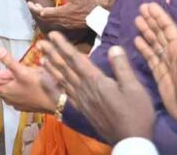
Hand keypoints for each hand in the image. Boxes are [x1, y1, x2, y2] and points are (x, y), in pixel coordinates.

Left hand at [0, 46, 59, 111]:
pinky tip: (19, 75)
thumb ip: (9, 61)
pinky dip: (12, 81)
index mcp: (4, 90)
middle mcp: (7, 97)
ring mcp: (16, 101)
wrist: (57, 103)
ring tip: (8, 64)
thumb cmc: (39, 87)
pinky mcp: (25, 102)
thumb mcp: (23, 71)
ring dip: (3, 74)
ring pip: (5, 86)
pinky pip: (13, 90)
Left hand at [27, 0, 96, 29]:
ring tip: (39, 7)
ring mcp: (64, 24)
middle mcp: (60, 20)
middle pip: (43, 17)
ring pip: (48, 20)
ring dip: (42, 14)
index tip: (29, 3)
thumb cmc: (87, 6)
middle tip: (32, 4)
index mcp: (61, 12)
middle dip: (36, 10)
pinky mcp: (68, 25)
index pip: (42, 12)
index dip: (34, 8)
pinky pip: (54, 22)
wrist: (97, 18)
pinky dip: (49, 17)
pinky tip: (50, 12)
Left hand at [37, 32, 154, 144]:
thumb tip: (114, 47)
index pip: (75, 59)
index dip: (63, 46)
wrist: (130, 141)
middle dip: (53, 54)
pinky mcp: (82, 109)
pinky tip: (51, 82)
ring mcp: (82, 100)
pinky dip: (56, 85)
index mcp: (96, 81)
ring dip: (51, 68)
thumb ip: (121, 67)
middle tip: (40, 42)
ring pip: (63, 80)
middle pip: (65, 68)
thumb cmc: (136, 113)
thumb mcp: (134, 87)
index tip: (52, 34)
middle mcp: (84, 89)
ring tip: (41, 58)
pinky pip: (65, 94)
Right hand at [133, 2, 176, 134]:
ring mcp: (166, 64)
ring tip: (137, 20)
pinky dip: (144, 48)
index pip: (170, 30)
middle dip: (151, 21)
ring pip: (154, 43)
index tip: (149, 6)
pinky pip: (150, 58)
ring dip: (146, 31)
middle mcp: (174, 55)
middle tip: (140, 8)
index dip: (160, 18)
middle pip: (160, 34)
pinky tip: (137, 40)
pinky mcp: (159, 74)